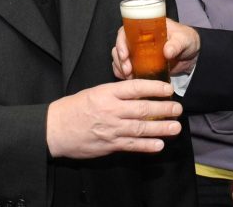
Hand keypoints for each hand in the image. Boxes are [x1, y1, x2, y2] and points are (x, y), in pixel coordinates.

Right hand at [46, 80, 181, 158]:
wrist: (54, 129)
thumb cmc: (74, 108)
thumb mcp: (94, 92)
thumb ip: (116, 93)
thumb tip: (139, 93)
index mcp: (107, 93)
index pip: (135, 87)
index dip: (154, 87)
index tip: (168, 88)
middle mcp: (111, 110)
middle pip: (143, 109)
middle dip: (164, 109)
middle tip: (178, 108)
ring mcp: (111, 129)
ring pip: (141, 128)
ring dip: (161, 128)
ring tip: (176, 127)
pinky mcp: (109, 145)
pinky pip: (132, 145)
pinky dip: (147, 146)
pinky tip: (159, 145)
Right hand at [112, 18, 200, 78]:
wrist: (192, 54)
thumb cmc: (186, 40)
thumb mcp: (183, 39)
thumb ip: (176, 44)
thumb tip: (167, 51)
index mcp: (145, 28)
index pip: (125, 31)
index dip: (121, 42)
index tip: (124, 55)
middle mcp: (138, 40)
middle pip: (119, 46)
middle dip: (120, 59)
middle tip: (127, 70)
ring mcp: (138, 53)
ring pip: (120, 58)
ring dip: (121, 67)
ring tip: (129, 76)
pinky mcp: (140, 65)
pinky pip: (126, 68)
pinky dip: (124, 74)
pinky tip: (129, 80)